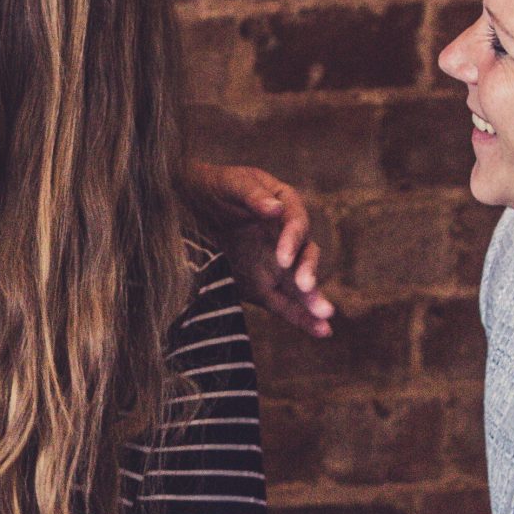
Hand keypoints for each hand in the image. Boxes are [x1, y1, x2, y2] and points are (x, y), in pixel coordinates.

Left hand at [187, 162, 332, 337]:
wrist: (187, 205)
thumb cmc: (214, 187)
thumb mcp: (230, 183)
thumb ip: (252, 194)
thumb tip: (276, 209)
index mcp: (285, 206)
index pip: (296, 223)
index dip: (292, 240)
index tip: (282, 257)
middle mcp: (286, 237)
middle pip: (305, 255)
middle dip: (308, 271)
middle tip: (305, 285)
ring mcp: (276, 264)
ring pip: (300, 284)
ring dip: (313, 300)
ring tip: (326, 317)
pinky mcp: (262, 286)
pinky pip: (285, 304)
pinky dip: (302, 318)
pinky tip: (321, 331)